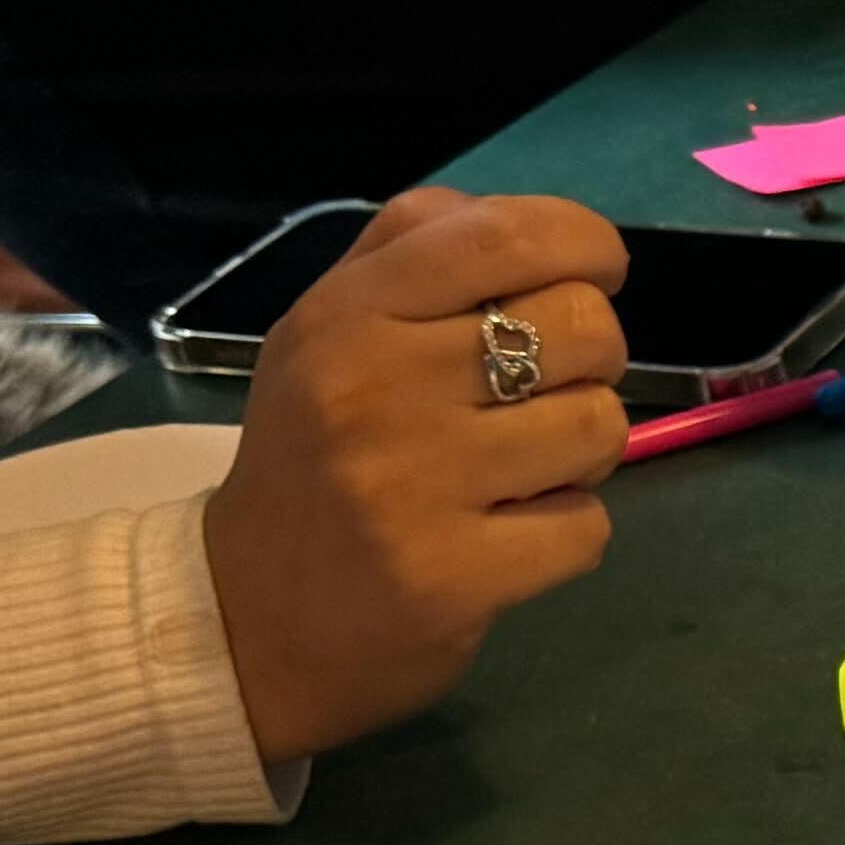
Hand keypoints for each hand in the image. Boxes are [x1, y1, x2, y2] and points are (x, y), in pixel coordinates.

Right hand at [198, 188, 628, 768]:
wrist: (245, 618)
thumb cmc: (311, 461)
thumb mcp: (326, 337)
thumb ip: (413, 258)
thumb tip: (531, 226)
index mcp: (349, 314)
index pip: (503, 235)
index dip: (585, 242)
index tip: (599, 271)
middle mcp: (376, 387)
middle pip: (582, 328)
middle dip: (593, 360)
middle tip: (545, 395)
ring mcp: (414, 485)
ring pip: (598, 426)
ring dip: (582, 452)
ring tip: (519, 471)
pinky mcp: (454, 575)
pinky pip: (588, 525)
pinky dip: (567, 531)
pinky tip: (506, 536)